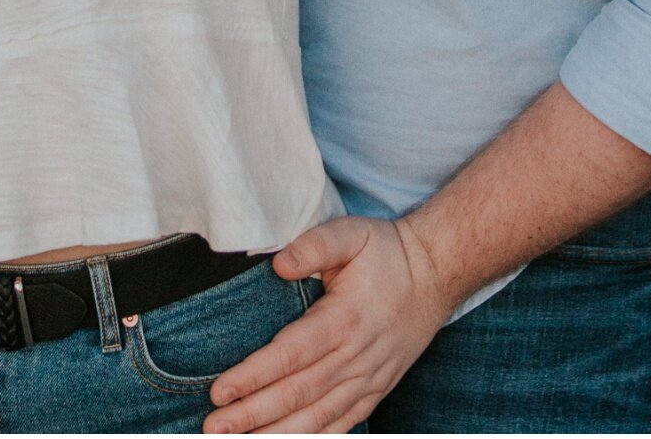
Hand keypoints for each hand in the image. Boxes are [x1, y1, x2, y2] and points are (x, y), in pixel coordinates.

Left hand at [202, 217, 453, 434]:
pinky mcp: (376, 391)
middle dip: (252, 414)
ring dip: (277, 434)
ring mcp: (369, 379)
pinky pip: (342, 424)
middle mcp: (357, 357)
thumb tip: (279, 263)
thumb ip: (314, 245)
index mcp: (345, 319)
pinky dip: (314, 438)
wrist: (436, 274)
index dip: (253, 376)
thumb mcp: (352, 233)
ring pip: (318, 416)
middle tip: (214, 428)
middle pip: (298, 393)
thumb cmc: (387, 253)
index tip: (219, 391)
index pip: (291, 355)